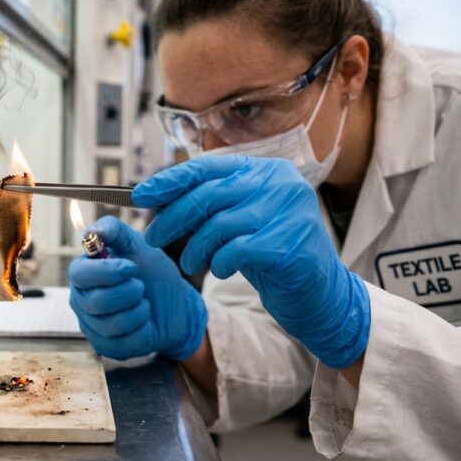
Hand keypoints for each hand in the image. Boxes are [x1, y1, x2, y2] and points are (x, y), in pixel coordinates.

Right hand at [67, 216, 206, 360]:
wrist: (176, 304)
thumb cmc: (152, 273)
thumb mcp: (139, 245)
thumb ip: (114, 231)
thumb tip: (90, 231)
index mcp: (84, 274)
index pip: (79, 274)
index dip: (107, 272)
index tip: (131, 268)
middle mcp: (81, 301)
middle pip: (96, 301)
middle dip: (129, 292)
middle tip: (141, 287)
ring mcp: (92, 327)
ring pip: (112, 324)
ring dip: (139, 311)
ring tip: (144, 303)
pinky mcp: (107, 348)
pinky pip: (124, 343)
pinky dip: (143, 330)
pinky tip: (145, 323)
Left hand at [132, 155, 369, 369]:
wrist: (319, 293)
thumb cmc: (274, 253)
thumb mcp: (243, 219)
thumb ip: (213, 203)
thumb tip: (157, 196)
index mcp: (267, 169)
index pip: (207, 167)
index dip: (170, 180)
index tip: (141, 195)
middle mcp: (280, 183)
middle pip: (207, 195)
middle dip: (172, 218)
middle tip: (153, 237)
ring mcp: (287, 211)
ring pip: (217, 225)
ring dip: (194, 249)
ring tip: (190, 264)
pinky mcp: (287, 243)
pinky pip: (234, 251)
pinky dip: (220, 263)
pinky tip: (222, 270)